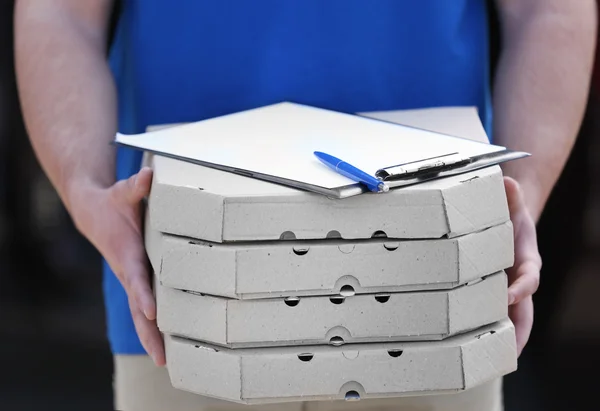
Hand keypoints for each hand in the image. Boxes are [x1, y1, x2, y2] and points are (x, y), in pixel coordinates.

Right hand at [70, 167, 164, 365]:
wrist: (94, 213)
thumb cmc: (114, 203)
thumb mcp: (124, 192)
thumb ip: (137, 186)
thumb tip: (149, 175)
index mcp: (127, 253)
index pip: (137, 277)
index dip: (143, 293)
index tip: (152, 311)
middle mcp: (129, 271)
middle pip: (137, 307)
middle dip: (148, 332)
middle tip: (162, 357)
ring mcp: (131, 279)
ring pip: (139, 314)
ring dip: (151, 337)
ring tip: (165, 362)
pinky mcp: (136, 280)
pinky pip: (143, 307)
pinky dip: (152, 326)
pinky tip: (166, 343)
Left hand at [504, 176, 541, 355]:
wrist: (508, 218)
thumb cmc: (508, 212)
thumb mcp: (511, 200)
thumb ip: (510, 193)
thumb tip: (506, 182)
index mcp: (526, 258)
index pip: (529, 277)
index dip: (522, 287)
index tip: (511, 295)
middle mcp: (519, 278)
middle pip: (526, 309)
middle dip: (521, 330)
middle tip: (513, 351)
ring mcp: (508, 288)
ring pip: (512, 319)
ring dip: (505, 339)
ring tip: (492, 362)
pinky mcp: (493, 292)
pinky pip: (493, 314)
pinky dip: (488, 331)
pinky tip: (474, 348)